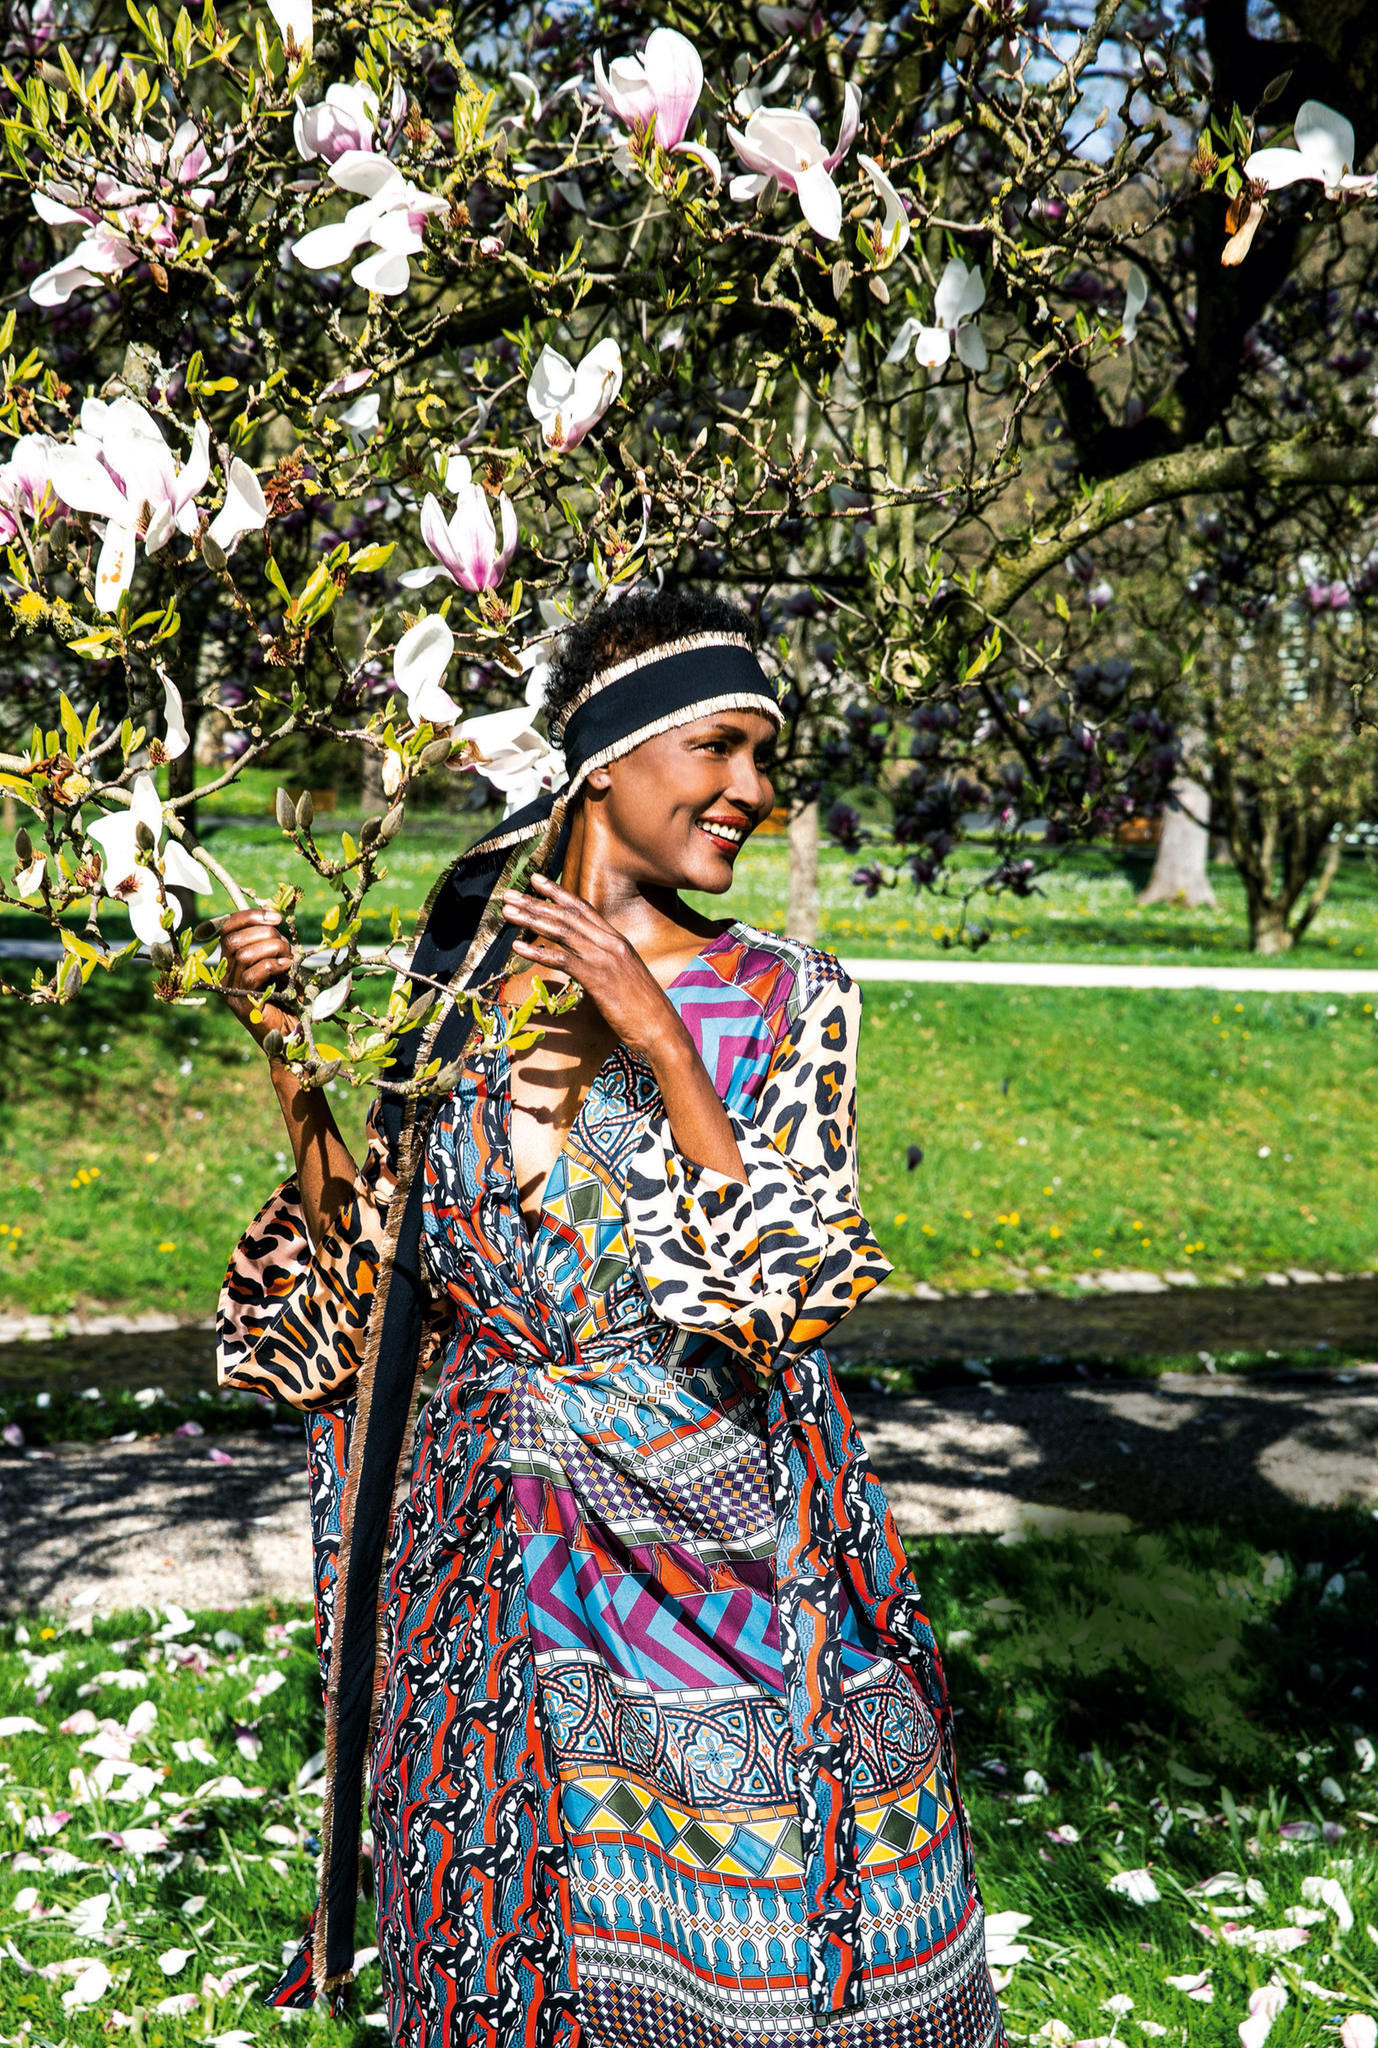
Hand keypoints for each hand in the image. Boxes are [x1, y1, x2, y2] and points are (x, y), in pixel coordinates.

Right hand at [219, 908, 296, 1049]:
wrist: (289, 1033)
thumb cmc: (287, 997)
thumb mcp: (281, 963)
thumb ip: (273, 943)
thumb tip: (272, 917)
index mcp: (232, 961)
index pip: (228, 928)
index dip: (250, 916)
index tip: (275, 917)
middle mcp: (226, 974)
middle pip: (234, 939)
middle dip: (265, 934)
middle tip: (285, 944)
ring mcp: (231, 989)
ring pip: (243, 954)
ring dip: (271, 949)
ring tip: (287, 959)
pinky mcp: (242, 1004)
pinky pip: (252, 975)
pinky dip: (272, 965)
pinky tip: (286, 968)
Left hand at [500, 875, 686, 1062]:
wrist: (661, 1028)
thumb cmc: (643, 1008)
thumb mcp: (624, 977)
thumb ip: (604, 963)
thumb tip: (582, 962)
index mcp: (617, 940)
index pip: (584, 908)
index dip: (558, 893)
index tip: (537, 880)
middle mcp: (611, 943)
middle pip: (568, 915)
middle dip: (536, 902)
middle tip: (509, 894)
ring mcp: (604, 959)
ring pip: (562, 931)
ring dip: (531, 919)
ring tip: (508, 912)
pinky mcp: (597, 978)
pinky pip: (562, 960)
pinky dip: (537, 951)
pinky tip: (518, 946)